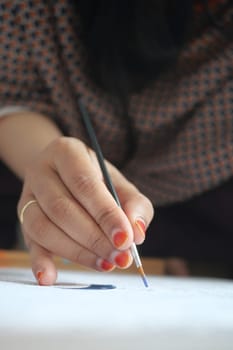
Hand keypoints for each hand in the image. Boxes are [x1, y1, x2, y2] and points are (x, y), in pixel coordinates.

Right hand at [17, 137, 153, 284]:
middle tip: (120, 258)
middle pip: (62, 208)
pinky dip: (40, 262)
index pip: (84, 184)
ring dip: (76, 252)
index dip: (105, 214)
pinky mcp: (24, 219)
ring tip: (105, 264)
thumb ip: (134, 203)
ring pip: (45, 228)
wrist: (62, 172)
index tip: (125, 239)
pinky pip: (29, 242)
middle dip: (94, 238)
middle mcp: (41, 171)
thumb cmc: (95, 178)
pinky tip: (50, 278)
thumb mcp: (118, 181)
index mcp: (66, 152)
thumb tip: (138, 233)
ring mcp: (28, 196)